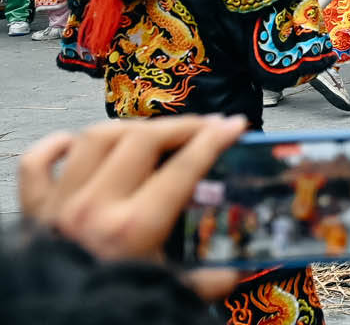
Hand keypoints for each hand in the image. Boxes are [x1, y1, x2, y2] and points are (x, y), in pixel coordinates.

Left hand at [18, 114, 248, 300]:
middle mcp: (94, 208)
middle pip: (142, 140)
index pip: (182, 167)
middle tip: (202, 126)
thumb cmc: (108, 308)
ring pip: (96, 139)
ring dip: (130, 129)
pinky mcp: (33, 210)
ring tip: (152, 133)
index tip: (233, 125)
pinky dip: (55, 145)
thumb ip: (202, 281)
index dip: (213, 140)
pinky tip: (76, 142)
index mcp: (132, 229)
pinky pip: (37, 163)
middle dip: (180, 126)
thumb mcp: (164, 294)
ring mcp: (60, 205)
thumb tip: (235, 271)